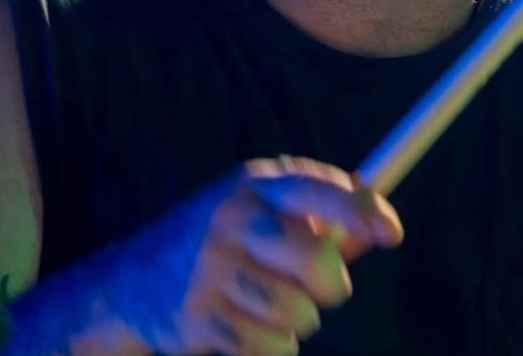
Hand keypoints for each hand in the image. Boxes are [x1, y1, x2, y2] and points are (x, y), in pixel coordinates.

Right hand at [109, 156, 403, 355]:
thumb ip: (320, 218)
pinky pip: (269, 348)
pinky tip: (244, 326)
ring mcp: (210, 269)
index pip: (317, 188)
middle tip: (319, 287)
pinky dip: (271, 347)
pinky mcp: (197, 318)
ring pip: (298, 313)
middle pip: (316, 260)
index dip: (360, 209)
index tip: (393, 233)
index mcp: (254, 183)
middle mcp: (231, 219)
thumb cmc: (223, 240)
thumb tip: (377, 229)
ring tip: (269, 304)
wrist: (130, 282)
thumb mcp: (264, 210)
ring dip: (297, 320)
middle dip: (330, 285)